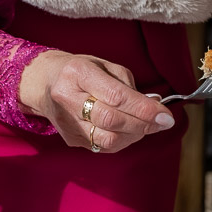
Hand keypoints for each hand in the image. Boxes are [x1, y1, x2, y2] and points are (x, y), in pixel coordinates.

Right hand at [21, 50, 173, 153]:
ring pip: (107, 140)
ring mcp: (66, 122)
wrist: (45, 83)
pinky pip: (102, 146)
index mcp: (77, 73)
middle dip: (143, 124)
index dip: (144, 109)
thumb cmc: (81, 71)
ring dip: (134, 135)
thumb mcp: (104, 65)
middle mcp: (67, 98)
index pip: (116, 96)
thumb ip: (128, 86)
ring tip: (145, 126)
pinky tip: (128, 131)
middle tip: (162, 122)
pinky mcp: (69, 139)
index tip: (165, 115)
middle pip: (111, 121)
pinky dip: (122, 141)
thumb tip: (154, 108)